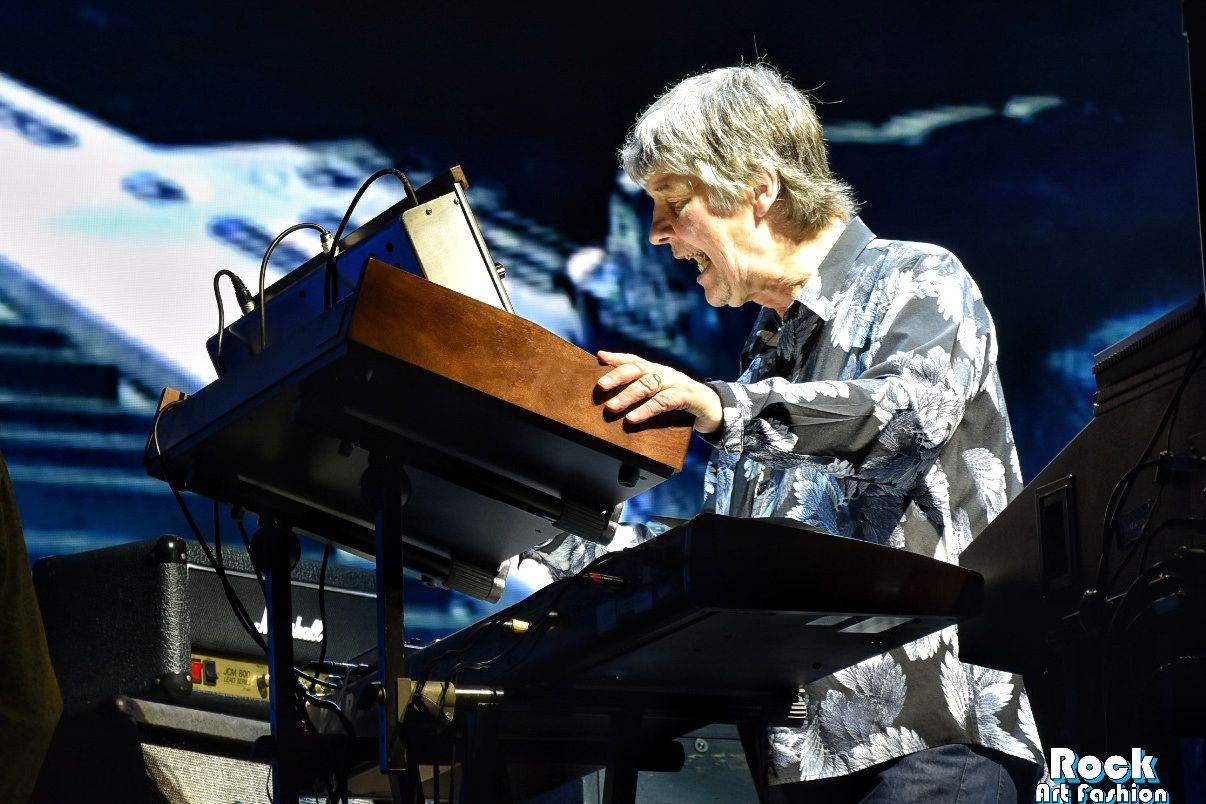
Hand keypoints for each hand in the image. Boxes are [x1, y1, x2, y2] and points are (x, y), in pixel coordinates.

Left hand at [596, 350, 722, 432]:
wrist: (717, 410)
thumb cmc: (684, 405)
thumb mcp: (662, 397)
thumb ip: (644, 396)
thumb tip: (614, 402)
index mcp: (658, 372)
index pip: (636, 360)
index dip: (618, 358)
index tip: (600, 356)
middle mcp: (666, 373)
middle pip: (639, 369)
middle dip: (618, 376)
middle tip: (601, 386)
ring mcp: (677, 383)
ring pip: (649, 384)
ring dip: (628, 395)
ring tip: (612, 406)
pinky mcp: (687, 397)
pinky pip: (663, 401)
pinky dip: (646, 410)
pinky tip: (632, 418)